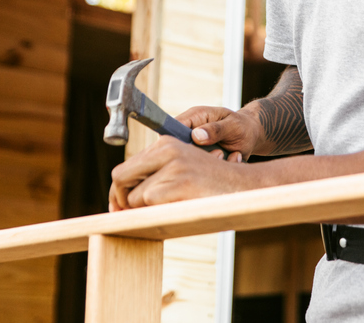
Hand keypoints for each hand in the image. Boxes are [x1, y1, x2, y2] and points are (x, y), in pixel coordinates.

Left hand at [109, 135, 255, 209]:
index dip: (118, 192)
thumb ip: (156, 175)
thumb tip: (124, 199)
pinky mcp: (181, 182)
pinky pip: (150, 202)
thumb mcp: (182, 169)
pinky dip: (155, 213)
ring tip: (164, 213)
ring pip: (135, 196)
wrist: (246, 185)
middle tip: (125, 218)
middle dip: (119, 201)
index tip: (119, 209)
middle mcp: (166, 149)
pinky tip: (172, 213)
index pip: (124, 169)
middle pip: (120, 178)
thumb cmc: (212, 183)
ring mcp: (174, 165)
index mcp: (165, 144)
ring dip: (144, 211)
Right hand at [176, 105, 263, 161]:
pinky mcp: (200, 160)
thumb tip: (196, 135)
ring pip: (188, 162)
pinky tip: (231, 159)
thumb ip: (216, 130)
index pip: (171, 128)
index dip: (174, 143)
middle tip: (220, 153)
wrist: (251, 136)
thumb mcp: (233, 126)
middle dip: (197, 156)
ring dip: (209, 163)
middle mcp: (189, 132)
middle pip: (176, 149)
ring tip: (225, 154)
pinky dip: (217, 168)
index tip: (192, 152)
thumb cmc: (242, 126)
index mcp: (194, 117)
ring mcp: (193, 147)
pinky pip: (200, 170)